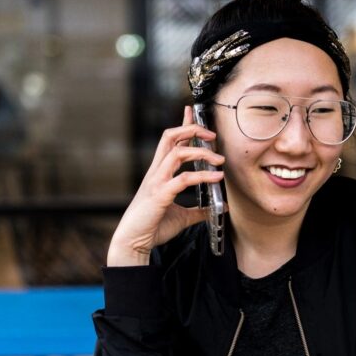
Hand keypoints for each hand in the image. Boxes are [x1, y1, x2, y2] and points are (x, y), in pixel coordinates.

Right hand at [107, 106, 224, 265]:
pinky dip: (202, 176)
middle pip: (170, 137)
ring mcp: (157, 182)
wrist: (134, 243)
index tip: (191, 111)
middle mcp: (156, 172)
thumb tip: (220, 207)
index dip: (182, 124)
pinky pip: (183, 179)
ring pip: (177, 153)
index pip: (170, 141)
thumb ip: (199, 210)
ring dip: (201, 152)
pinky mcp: (160, 195)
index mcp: (159, 173)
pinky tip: (216, 178)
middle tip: (213, 135)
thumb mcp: (182, 217)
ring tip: (220, 159)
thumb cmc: (153, 227)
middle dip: (192, 129)